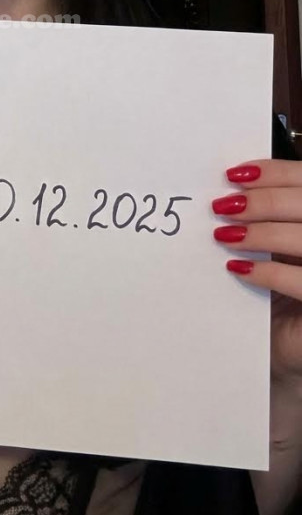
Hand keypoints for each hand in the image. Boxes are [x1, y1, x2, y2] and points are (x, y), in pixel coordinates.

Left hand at [211, 159, 301, 383]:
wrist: (291, 342)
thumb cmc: (287, 289)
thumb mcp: (281, 247)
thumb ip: (272, 217)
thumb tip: (234, 188)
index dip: (275, 172)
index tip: (236, 175)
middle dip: (263, 201)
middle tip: (223, 207)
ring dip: (262, 234)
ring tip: (226, 236)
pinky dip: (268, 272)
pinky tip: (239, 268)